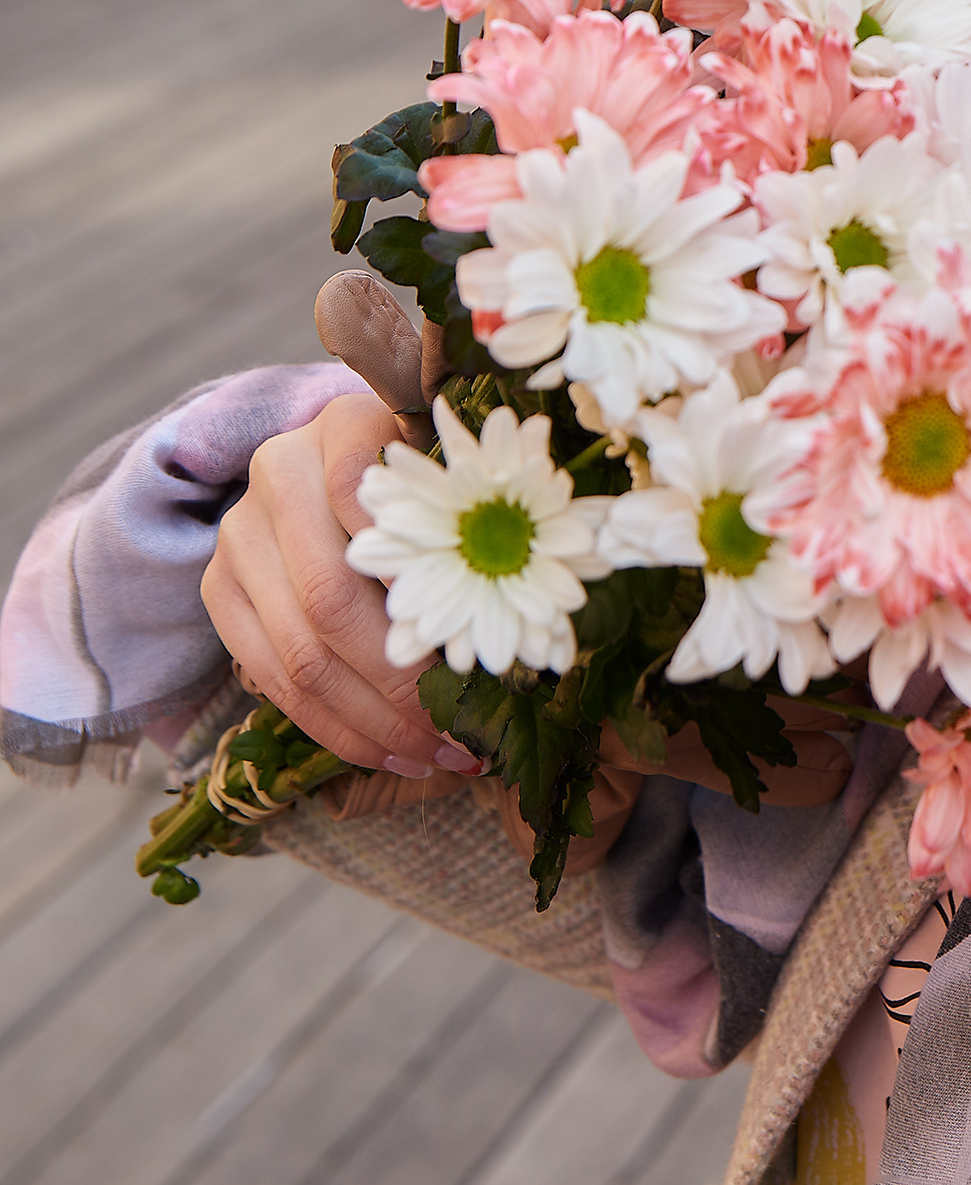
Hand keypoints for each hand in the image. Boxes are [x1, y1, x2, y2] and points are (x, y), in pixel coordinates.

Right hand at [201, 349, 480, 780]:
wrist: (323, 454)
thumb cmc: (419, 464)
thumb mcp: (449, 461)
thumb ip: (475, 510)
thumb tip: (536, 607)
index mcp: (342, 427)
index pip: (374, 512)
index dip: (419, 587)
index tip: (474, 647)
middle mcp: (276, 474)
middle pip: (331, 601)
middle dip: (399, 682)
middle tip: (460, 732)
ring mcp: (238, 537)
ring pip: (298, 654)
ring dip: (370, 723)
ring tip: (434, 757)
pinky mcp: (219, 592)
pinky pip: (271, 679)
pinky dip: (333, 728)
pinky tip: (388, 754)